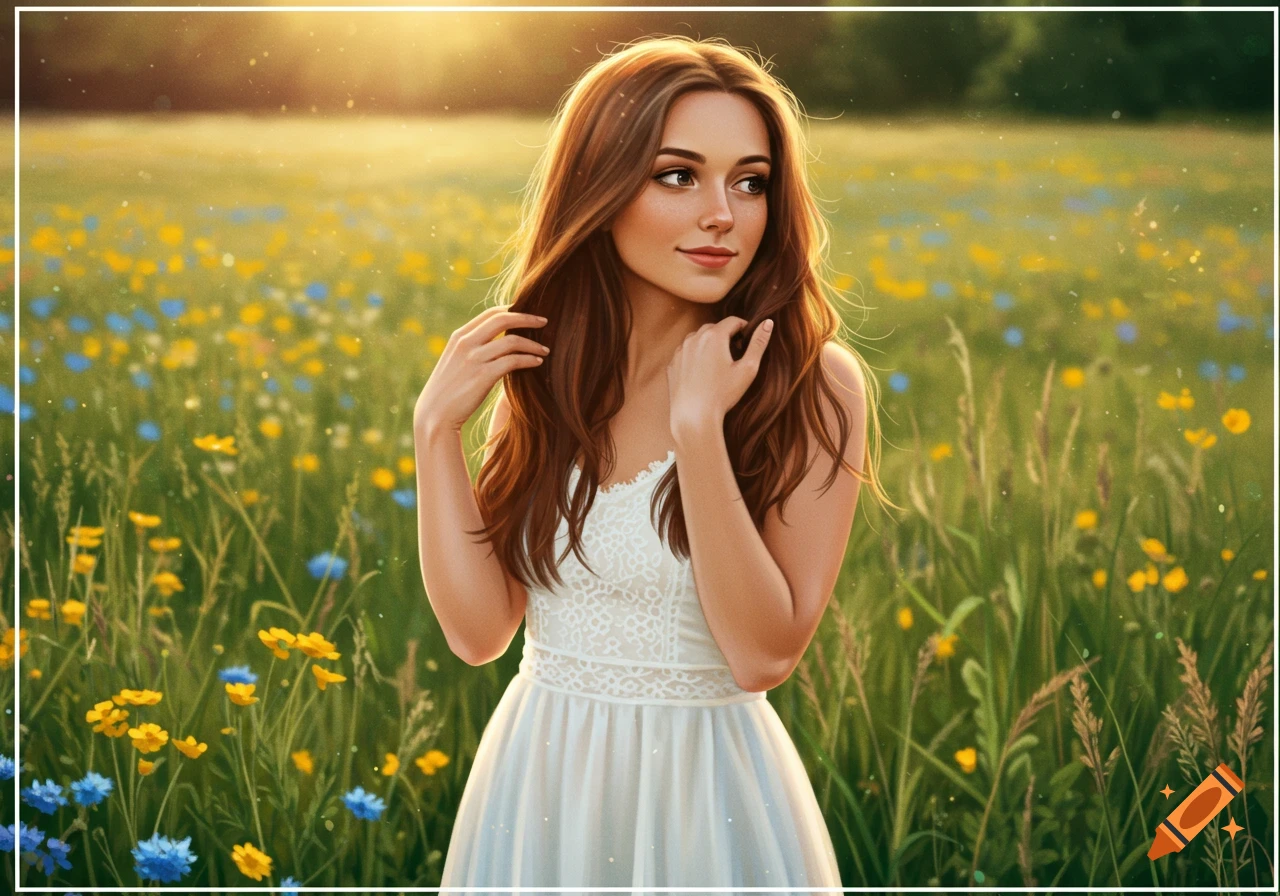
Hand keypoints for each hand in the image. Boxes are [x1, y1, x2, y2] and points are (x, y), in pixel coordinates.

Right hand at [413, 304, 549, 433]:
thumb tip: (494, 342)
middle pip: (503, 319)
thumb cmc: (448, 391)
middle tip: (545, 322)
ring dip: (533, 344)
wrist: (435, 415)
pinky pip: (513, 361)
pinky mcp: (483, 375)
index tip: (528, 314)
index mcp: (459, 336)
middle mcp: (465, 343)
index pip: (491, 313)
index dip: (513, 310)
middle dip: (527, 318)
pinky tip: (537, 363)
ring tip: (545, 350)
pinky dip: (529, 359)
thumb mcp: (455, 362)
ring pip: (512, 341)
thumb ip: (471, 348)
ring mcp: (474, 358)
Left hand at [666, 317, 773, 432]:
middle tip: (735, 351)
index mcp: (714, 336)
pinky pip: (685, 352)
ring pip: (698, 338)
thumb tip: (768, 323)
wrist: (694, 417)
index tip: (748, 339)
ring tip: (718, 361)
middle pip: (714, 327)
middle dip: (726, 335)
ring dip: (709, 343)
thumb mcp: (748, 369)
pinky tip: (702, 372)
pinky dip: (695, 355)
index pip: (733, 321)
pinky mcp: (672, 364)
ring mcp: (680, 351)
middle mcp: (694, 338)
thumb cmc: (723, 394)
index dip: (744, 327)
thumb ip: (758, 343)